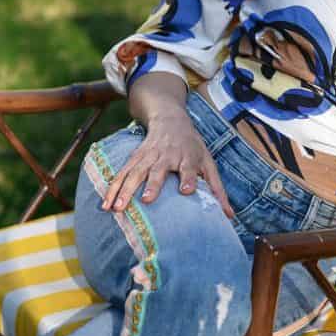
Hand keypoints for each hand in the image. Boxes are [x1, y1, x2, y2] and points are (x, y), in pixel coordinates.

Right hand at [101, 112, 233, 217]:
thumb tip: (230, 216)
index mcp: (188, 157)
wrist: (170, 120)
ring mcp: (149, 156)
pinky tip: (106, 204)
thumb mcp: (208, 163)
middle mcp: (167, 156)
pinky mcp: (135, 158)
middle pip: (159, 170)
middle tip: (148, 199)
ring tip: (117, 208)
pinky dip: (112, 188)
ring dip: (125, 189)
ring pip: (135, 172)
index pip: (189, 168)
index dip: (188, 178)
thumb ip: (217, 189)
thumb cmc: (192, 147)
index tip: (186, 190)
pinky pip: (121, 173)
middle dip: (153, 184)